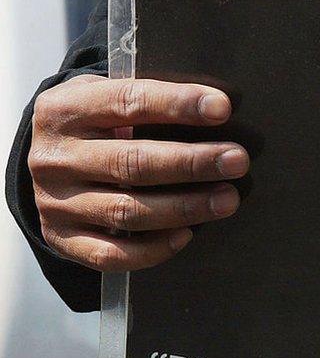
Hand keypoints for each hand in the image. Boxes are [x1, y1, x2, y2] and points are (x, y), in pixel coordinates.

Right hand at [28, 75, 249, 271]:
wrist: (45, 167)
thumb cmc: (95, 130)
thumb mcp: (103, 102)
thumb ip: (144, 105)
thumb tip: (215, 112)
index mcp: (64, 110)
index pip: (126, 102)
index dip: (177, 104)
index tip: (221, 108)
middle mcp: (55, 158)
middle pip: (132, 163)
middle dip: (192, 162)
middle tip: (237, 161)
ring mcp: (55, 203)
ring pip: (128, 210)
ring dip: (185, 207)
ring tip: (227, 200)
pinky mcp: (63, 240)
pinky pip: (113, 254)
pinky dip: (154, 249)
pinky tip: (186, 236)